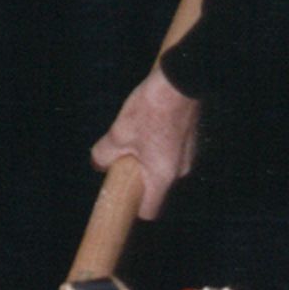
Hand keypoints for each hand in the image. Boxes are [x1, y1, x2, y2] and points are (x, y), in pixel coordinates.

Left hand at [91, 66, 201, 218]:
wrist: (180, 79)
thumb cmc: (151, 109)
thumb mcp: (118, 133)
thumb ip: (104, 154)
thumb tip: (98, 163)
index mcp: (163, 176)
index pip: (150, 210)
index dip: (132, 207)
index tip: (120, 197)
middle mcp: (180, 170)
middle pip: (154, 186)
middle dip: (135, 176)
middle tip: (120, 158)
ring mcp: (188, 153)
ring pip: (161, 166)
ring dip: (146, 157)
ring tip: (133, 134)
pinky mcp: (190, 137)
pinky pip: (169, 151)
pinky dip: (157, 144)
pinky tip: (147, 123)